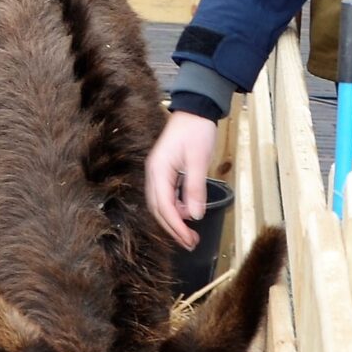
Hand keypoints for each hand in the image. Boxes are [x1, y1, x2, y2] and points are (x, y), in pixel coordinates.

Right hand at [147, 111, 219, 249]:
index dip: (176, 226)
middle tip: (190, 243)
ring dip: (174, 220)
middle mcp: (153, 173)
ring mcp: (158, 172)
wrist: (196, 109)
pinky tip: (188, 212)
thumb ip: (195, 188)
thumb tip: (195, 216)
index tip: (189, 240)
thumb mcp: (198, 160)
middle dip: (173, 228)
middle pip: (158, 209)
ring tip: (190, 233)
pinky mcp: (165, 170)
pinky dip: (176, 208)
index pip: (164, 206)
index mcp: (158, 170)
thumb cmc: (196, 130)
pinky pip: (166, 195)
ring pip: (161, 204)